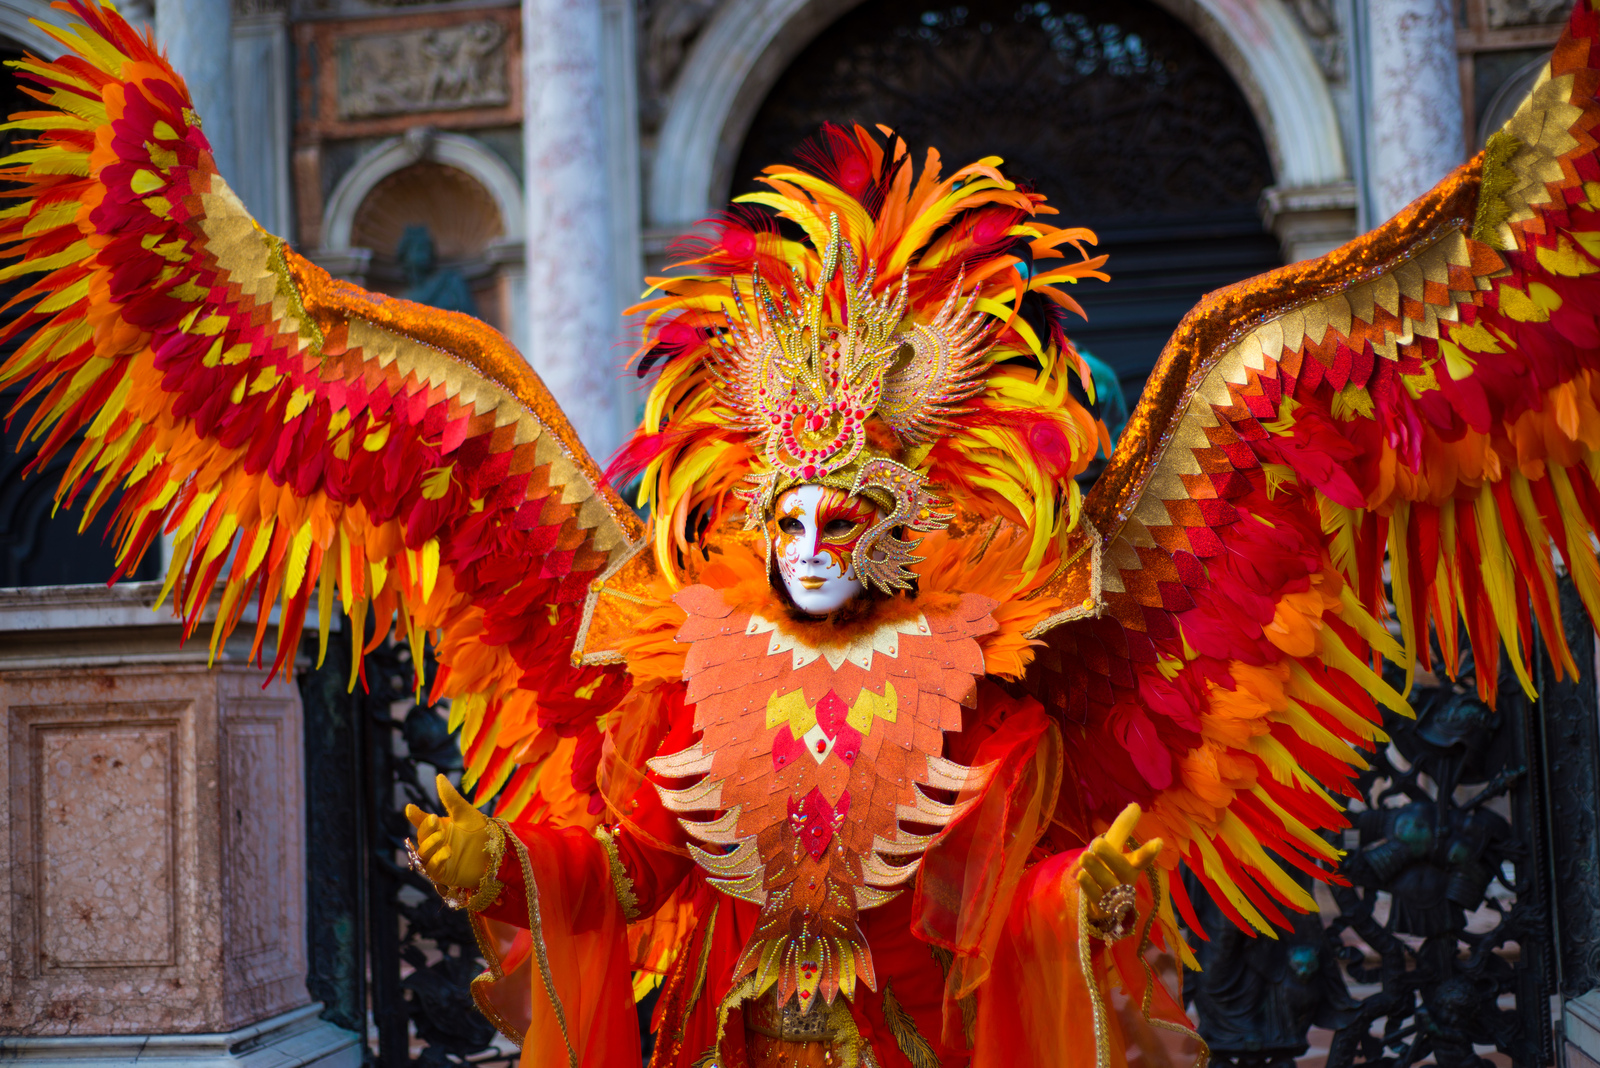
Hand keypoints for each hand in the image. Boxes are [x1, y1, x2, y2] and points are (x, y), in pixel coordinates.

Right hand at [404, 774, 490, 888]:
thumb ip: (451, 798)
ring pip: (424, 853)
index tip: (410, 808)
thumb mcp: (466, 813)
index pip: (422, 821)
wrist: (497, 853)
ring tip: (442, 836)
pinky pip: (434, 869)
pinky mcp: (444, 874)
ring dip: (430, 845)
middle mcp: (435, 843)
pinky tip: (447, 852)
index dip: (415, 815)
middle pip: (422, 836)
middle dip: (426, 829)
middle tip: (434, 819)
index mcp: (438, 828)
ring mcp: (437, 859)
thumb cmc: (480, 831)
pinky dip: (438, 860)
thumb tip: (439, 776)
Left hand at [1075, 802, 1162, 921]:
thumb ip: (1123, 828)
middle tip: (1097, 842)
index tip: (1158, 841)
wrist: (1100, 903)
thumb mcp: (1114, 848)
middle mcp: (1125, 882)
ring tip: (1085, 856)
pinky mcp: (1101, 909)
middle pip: (1123, 870)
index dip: (1148, 851)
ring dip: (1097, 870)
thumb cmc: (1109, 870)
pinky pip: (1096, 898)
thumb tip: (1135, 805)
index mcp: (1130, 866)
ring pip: (1108, 884)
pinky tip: (1081, 876)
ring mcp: (1114, 897)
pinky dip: (1089, 887)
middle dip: (1112, 857)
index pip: (1142, 859)